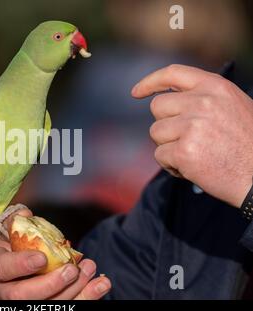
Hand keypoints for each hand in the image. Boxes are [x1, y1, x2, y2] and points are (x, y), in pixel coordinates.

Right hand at [0, 209, 110, 299]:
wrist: (14, 272)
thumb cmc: (12, 250)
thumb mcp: (9, 234)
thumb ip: (17, 223)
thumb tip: (26, 213)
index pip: (2, 269)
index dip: (21, 265)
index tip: (42, 257)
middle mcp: (3, 291)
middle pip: (22, 296)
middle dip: (50, 284)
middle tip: (71, 270)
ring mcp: (21, 305)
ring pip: (45, 306)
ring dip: (73, 291)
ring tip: (88, 270)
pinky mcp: (42, 309)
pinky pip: (65, 309)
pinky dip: (87, 298)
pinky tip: (102, 284)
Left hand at [132, 64, 252, 206]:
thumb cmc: (248, 145)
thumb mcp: (233, 106)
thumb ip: (203, 98)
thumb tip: (171, 101)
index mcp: (215, 87)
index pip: (173, 73)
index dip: (150, 82)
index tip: (136, 92)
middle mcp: (203, 102)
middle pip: (158, 107)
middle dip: (166, 124)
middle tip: (186, 139)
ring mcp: (192, 126)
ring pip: (156, 132)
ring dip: (168, 147)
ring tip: (194, 155)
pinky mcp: (184, 151)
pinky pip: (160, 156)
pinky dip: (171, 165)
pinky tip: (193, 168)